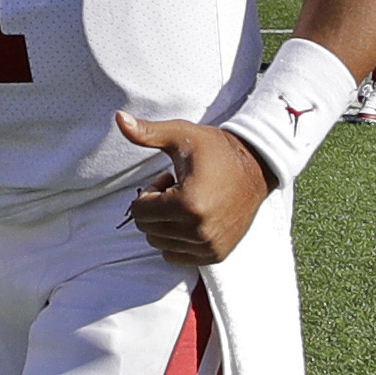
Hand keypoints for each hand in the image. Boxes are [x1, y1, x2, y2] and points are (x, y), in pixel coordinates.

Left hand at [117, 116, 276, 266]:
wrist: (257, 167)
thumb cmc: (215, 149)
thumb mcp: (180, 135)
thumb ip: (147, 132)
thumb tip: (118, 117)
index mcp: (188, 204)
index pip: (139, 211)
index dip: (151, 191)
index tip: (170, 179)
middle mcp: (200, 231)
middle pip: (148, 229)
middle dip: (157, 208)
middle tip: (179, 190)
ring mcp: (210, 246)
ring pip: (160, 244)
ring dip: (167, 224)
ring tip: (189, 203)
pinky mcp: (217, 254)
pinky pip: (176, 257)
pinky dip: (177, 241)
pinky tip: (195, 219)